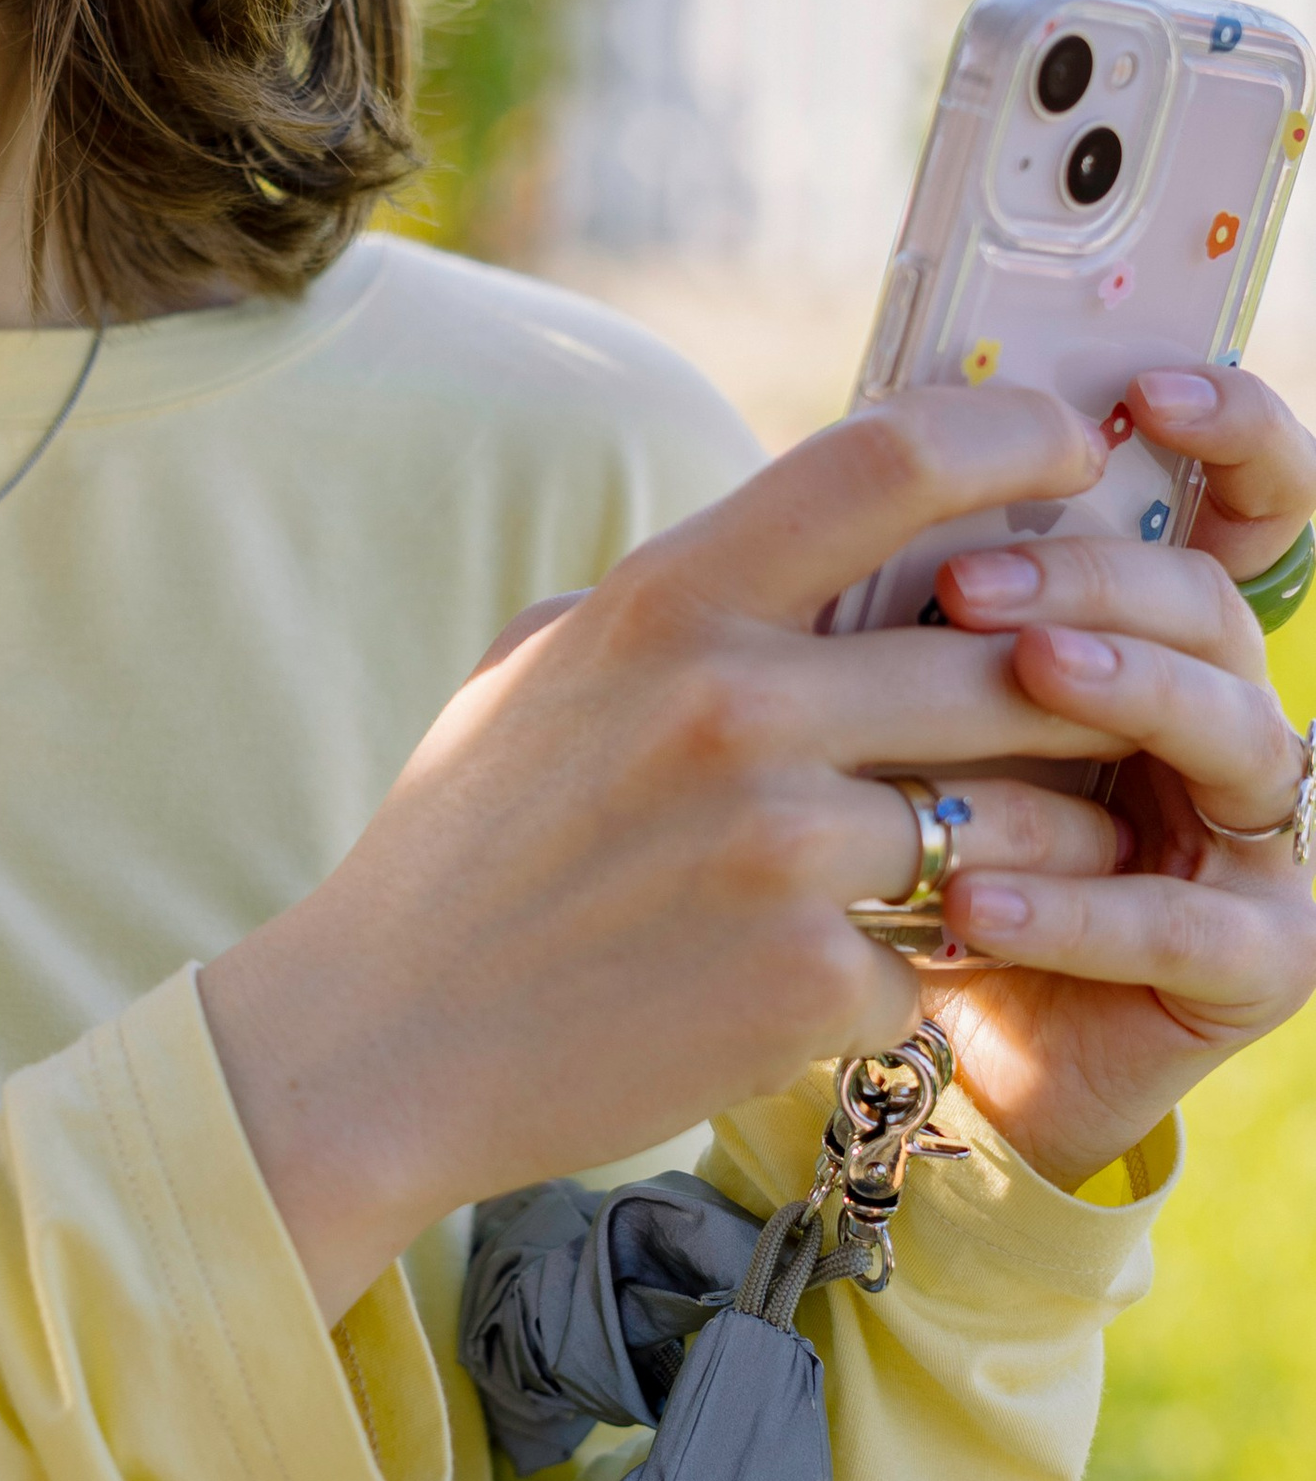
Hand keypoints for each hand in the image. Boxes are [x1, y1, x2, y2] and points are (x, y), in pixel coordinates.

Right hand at [205, 383, 1315, 1322]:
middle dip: (1086, 699)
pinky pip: (940, 959)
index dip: (1021, 436)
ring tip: (1013, 867)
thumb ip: (693, 593)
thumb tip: (838, 519)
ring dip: (1044, 850)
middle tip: (1103, 718)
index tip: (1077, 459)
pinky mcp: (807, 985)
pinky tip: (845, 983)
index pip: (896, 456)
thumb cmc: (471, 845)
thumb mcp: (551, 664)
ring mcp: (778, 851)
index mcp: (667, 601)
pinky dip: (912, 975)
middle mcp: (733, 706)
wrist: (378, 1044)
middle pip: (1014, 660)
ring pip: (1021, 825)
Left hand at [924, 364, 1315, 1194]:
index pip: (1249, 510)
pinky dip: (1079, 907)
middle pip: (1214, 608)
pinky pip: (1189, 922)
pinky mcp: (1253, 961)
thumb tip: (859, 434)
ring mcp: (1256, 839)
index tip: (1148, 392)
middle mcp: (1225, 719)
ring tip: (1018, 675)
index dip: (1236, 434)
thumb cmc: (881, 834)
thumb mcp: (880, 692)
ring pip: (1234, 735)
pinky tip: (975, 895)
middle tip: (973, 582)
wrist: (879, 1033)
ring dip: (1123, 693)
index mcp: (1154, 637)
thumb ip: (905, 584)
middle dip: (1101, 577)